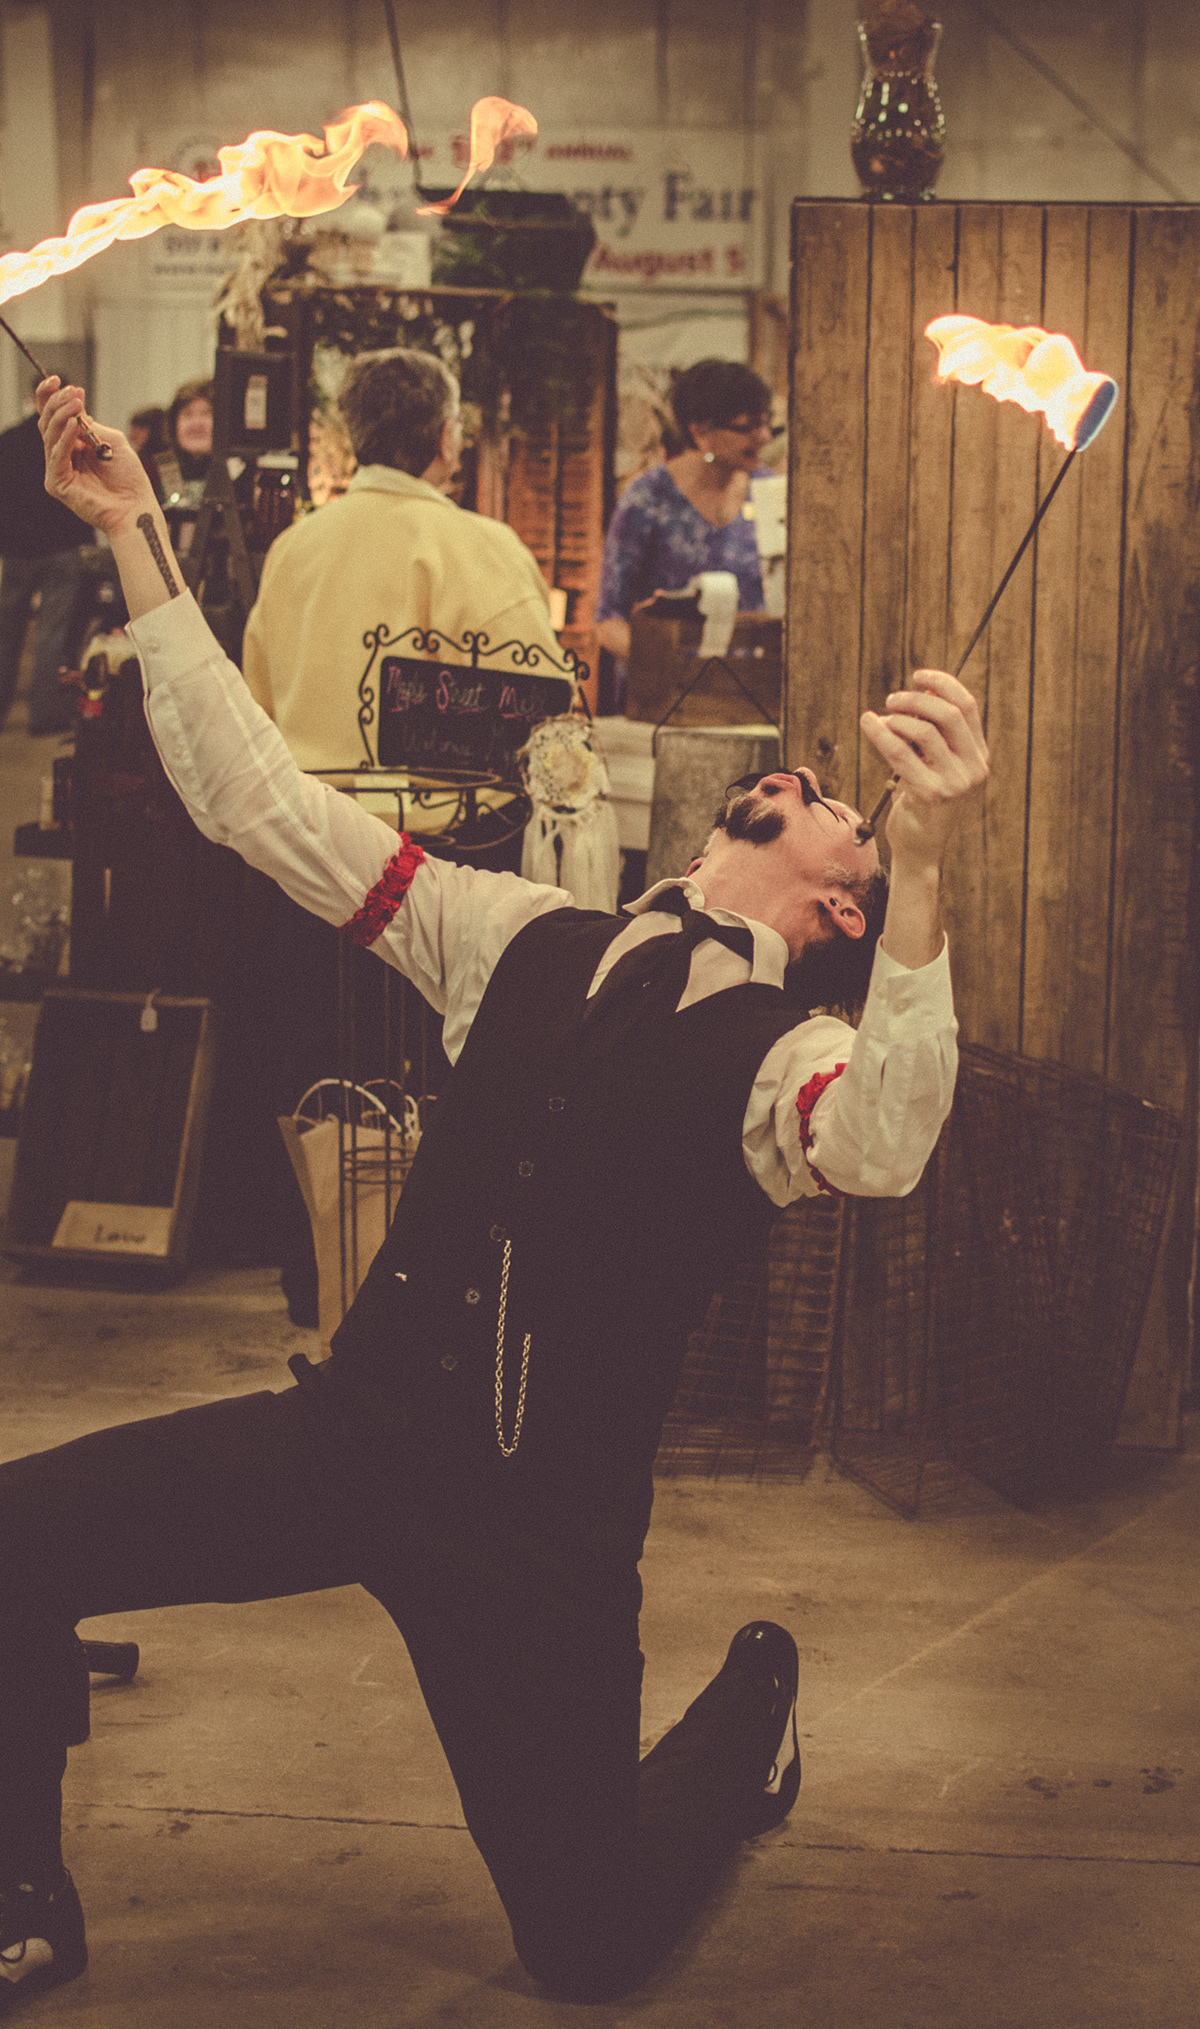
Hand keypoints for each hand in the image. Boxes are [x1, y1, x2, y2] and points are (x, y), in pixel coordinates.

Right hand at [38, 378, 155, 537]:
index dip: (51, 397)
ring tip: (76, 403)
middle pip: (47, 422)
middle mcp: (63, 455)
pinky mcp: (57, 484)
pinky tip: (75, 424)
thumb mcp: (112, 440)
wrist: (135, 506)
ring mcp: (58, 470)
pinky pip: (57, 455)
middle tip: (72, 391)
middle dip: (57, 402)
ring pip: (50, 435)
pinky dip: (65, 438)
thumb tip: (75, 409)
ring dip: (62, 415)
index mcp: (73, 444)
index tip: (58, 379)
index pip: (55, 417)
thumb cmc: (128, 478)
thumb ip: (91, 425)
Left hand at [861, 669, 988, 870]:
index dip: (943, 684)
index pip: (968, 707)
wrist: (919, 847)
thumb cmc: (921, 800)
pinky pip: (902, 754)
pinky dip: (882, 734)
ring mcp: (955, 783)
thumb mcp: (933, 763)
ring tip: (879, 718)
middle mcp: (974, 768)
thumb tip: (920, 690)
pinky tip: (869, 725)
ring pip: (925, 731)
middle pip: (948, 714)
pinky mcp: (931, 795)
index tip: (918, 675)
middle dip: (916, 700)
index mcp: (979, 755)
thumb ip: (932, 732)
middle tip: (891, 700)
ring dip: (898, 718)